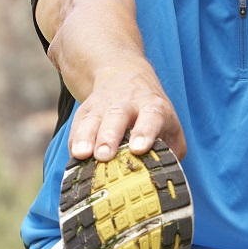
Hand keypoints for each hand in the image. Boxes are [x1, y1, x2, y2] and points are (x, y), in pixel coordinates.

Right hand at [67, 65, 185, 161]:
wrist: (126, 75)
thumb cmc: (153, 113)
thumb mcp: (171, 125)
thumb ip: (173, 150)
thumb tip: (165, 173)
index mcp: (153, 106)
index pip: (151, 117)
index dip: (144, 132)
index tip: (138, 148)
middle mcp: (128, 103)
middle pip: (117, 116)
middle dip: (109, 136)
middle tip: (104, 155)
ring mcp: (104, 105)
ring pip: (93, 119)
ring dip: (86, 137)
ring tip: (82, 154)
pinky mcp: (85, 110)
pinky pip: (77, 125)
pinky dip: (74, 140)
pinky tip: (74, 155)